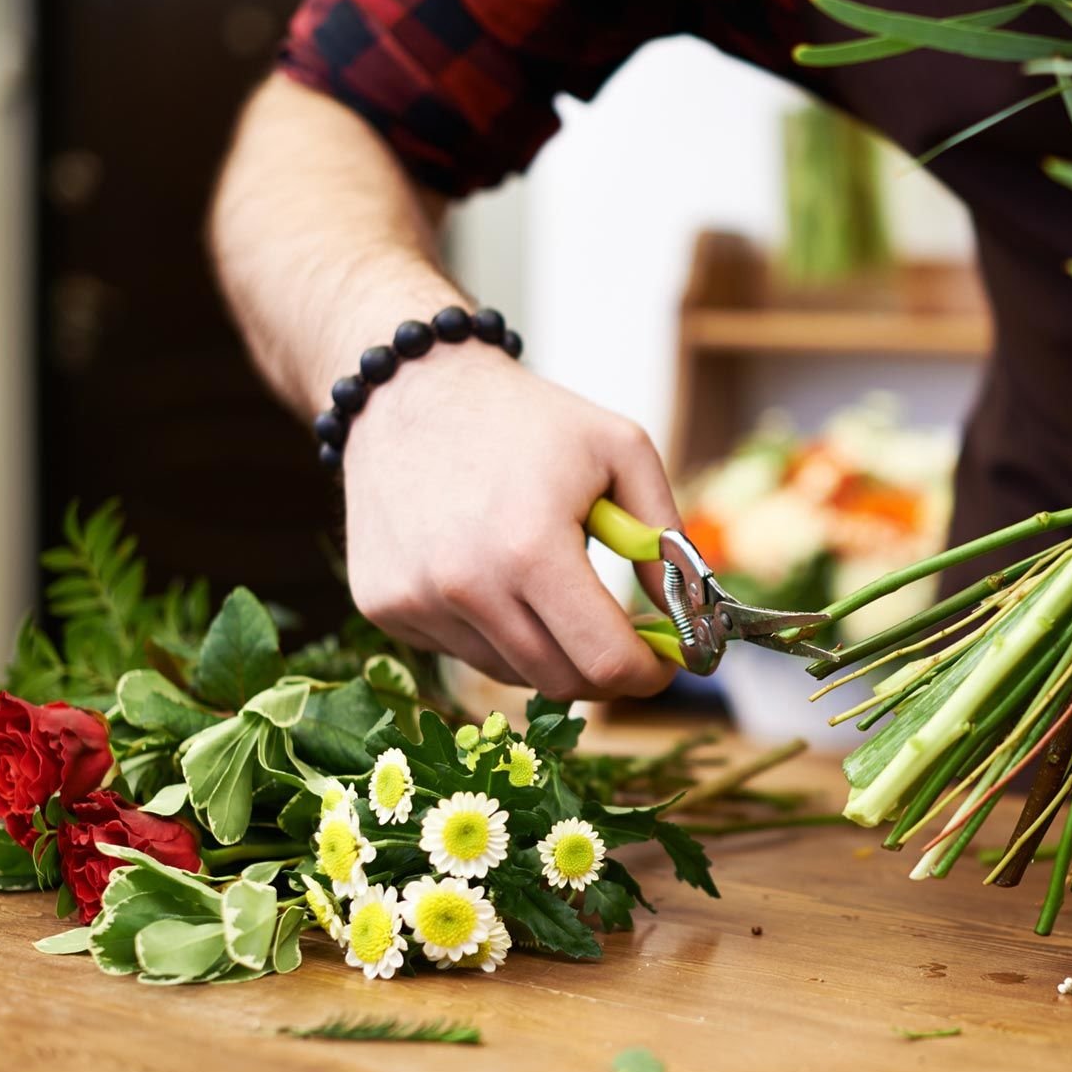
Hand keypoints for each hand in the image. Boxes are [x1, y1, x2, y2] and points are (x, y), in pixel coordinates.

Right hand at [342, 343, 678, 699]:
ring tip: (545, 580)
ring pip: (510, 672)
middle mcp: (465, 586)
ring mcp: (415, 601)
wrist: (410, 389)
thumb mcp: (621, 451)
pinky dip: (491, 630)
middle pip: (560, 681)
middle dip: (604, 669)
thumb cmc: (528, 419)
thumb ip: (665, 539)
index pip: (604, 661)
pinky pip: (461, 651)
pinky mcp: (382, 606)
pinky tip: (488, 572)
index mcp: (530, 548)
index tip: (663, 663)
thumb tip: (688, 618)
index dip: (647, 674)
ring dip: (545, 646)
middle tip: (622, 637)